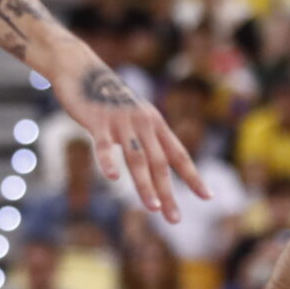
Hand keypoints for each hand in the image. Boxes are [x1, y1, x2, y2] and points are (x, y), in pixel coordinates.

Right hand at [50, 45, 208, 223]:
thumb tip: (156, 165)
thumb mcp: (133, 117)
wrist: (81, 69)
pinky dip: (108, 160)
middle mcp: (143, 123)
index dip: (193, 176)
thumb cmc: (108, 99)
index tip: (207, 197)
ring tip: (153, 208)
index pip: (179, 154)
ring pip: (137, 158)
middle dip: (169, 192)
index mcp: (155, 123)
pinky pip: (104, 144)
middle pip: (160, 163)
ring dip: (145, 185)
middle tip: (175, 219)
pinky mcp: (97, 121)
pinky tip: (113, 178)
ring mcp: (121, 122)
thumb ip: (144, 139)